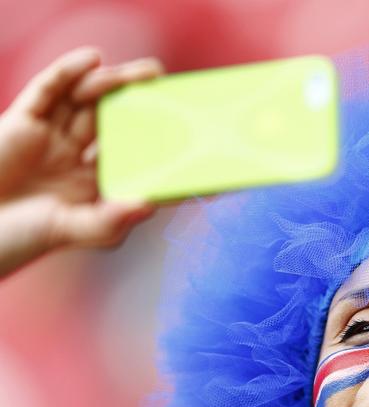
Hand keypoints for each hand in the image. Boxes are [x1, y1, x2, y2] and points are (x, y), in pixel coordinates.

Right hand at [0, 46, 164, 278]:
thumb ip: (114, 219)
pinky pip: (47, 90)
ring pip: (88, 102)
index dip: (167, 149)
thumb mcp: (77, 231)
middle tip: (175, 88)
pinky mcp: (20, 122)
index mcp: (96, 184)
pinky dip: (68, 72)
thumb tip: (151, 202)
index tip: (202, 140)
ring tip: (149, 73)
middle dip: (144, 104)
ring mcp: (49, 137)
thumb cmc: (21, 240)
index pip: (138, 159)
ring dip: (116, 84)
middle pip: (117, 121)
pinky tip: (92, 59)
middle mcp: (77, 157)